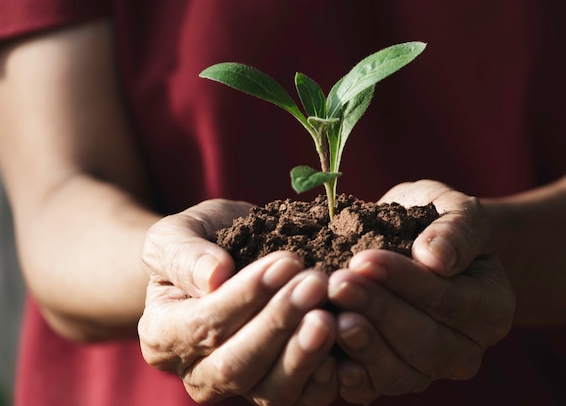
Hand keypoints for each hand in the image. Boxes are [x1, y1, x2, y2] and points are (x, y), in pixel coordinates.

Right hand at [138, 200, 337, 404]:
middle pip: (237, 367)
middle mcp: (198, 373)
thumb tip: (214, 276)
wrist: (224, 260)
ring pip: (272, 392)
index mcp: (163, 335)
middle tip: (317, 283)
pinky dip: (326, 379)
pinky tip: (344, 346)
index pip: (203, 326)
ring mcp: (240, 388)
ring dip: (305, 353)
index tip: (286, 261)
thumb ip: (184, 253)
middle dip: (280, 323)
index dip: (246, 296)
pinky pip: (303, 400)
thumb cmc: (199, 244)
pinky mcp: (278, 388)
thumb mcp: (177, 234)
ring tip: (332, 315)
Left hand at [328, 180, 514, 402]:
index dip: (407, 282)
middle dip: (378, 312)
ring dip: (362, 345)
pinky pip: (372, 389)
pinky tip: (325, 355)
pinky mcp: (391, 378)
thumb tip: (435, 258)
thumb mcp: (454, 211)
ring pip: (398, 372)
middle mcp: (465, 349)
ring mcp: (428, 370)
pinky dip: (348, 377)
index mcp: (491, 307)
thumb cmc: (437, 223)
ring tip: (330, 317)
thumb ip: (456, 231)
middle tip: (338, 284)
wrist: (417, 244)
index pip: (450, 300)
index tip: (365, 259)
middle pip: (425, 343)